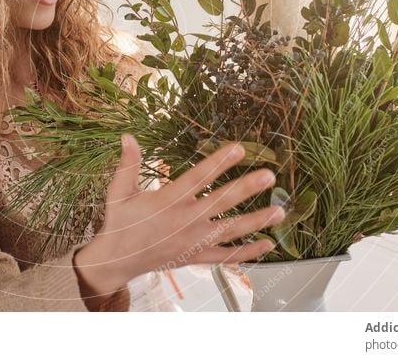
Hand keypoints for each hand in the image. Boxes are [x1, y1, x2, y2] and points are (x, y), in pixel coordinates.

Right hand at [73, 133, 283, 295]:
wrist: (117, 261)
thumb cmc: (119, 222)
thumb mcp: (119, 191)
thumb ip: (128, 164)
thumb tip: (128, 136)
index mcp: (168, 201)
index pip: (198, 177)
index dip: (219, 162)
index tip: (238, 149)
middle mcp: (185, 221)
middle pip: (222, 202)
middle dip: (247, 188)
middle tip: (269, 176)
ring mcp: (192, 241)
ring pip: (230, 230)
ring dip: (256, 221)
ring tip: (280, 212)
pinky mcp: (195, 257)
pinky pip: (225, 255)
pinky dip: (247, 252)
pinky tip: (267, 244)